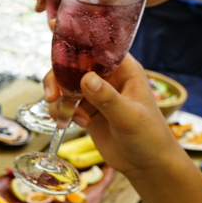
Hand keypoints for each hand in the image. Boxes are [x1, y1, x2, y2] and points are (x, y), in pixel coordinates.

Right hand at [43, 55, 181, 175]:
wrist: (146, 165)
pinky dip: (61, 112)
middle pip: (73, 65)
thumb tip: (86, 79)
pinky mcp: (86, 109)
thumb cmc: (149, 137)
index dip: (76, 42)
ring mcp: (95, 93)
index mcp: (124, 70)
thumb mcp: (130, 117)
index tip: (55, 37)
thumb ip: (108, 98)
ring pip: (64, 84)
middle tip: (52, 96)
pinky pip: (64, 103)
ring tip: (66, 117)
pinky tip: (74, 124)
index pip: (97, 47)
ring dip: (58, 99)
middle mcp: (107, 77)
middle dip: (58, 78)